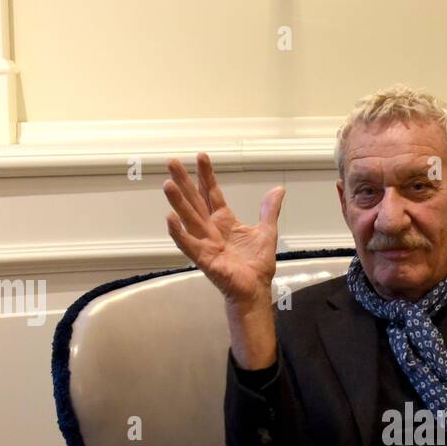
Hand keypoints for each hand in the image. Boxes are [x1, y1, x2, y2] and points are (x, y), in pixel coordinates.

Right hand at [163, 152, 285, 306]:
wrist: (256, 289)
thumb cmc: (257, 264)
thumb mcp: (267, 232)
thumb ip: (269, 211)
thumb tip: (278, 189)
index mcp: (224, 221)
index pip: (212, 193)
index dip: (206, 175)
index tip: (201, 156)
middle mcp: (211, 229)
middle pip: (195, 200)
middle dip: (184, 181)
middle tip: (172, 161)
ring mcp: (205, 243)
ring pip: (189, 218)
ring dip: (177, 202)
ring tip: (168, 184)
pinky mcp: (204, 259)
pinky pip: (188, 244)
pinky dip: (178, 232)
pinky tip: (170, 218)